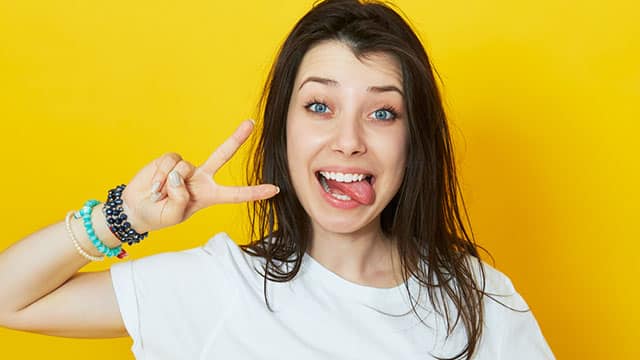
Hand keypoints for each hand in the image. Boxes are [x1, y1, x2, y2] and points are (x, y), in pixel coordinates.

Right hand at [119, 120, 278, 232]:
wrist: (136, 209)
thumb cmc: (158, 216)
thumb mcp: (173, 215)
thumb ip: (180, 198)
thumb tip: (181, 175)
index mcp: (209, 195)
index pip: (236, 194)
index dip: (255, 192)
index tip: (275, 189)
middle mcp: (201, 179)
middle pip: (223, 155)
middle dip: (237, 138)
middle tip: (251, 123)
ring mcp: (186, 168)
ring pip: (185, 166)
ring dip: (169, 183)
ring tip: (160, 194)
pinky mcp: (170, 160)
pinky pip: (170, 162)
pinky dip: (160, 175)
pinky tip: (155, 185)